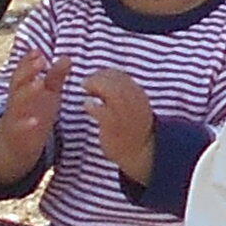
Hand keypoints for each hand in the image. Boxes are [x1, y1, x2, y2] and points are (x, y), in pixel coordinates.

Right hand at [0, 48, 63, 189]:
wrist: (18, 142)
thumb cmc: (35, 111)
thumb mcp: (47, 92)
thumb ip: (55, 76)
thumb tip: (67, 57)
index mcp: (23, 87)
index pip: (23, 70)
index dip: (29, 60)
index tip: (38, 51)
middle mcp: (16, 98)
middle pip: (18, 82)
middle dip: (28, 70)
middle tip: (40, 61)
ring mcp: (15, 115)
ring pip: (18, 102)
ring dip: (27, 92)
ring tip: (39, 83)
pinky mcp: (18, 132)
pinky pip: (21, 127)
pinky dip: (27, 124)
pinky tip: (35, 121)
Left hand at [84, 68, 159, 187]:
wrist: (139, 151)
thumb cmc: (131, 128)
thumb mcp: (132, 106)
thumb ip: (121, 93)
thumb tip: (101, 80)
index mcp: (138, 94)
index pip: (120, 75)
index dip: (104, 73)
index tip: (95, 78)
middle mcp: (133, 100)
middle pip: (114, 80)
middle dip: (97, 77)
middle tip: (86, 83)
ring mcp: (124, 112)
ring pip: (109, 90)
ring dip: (95, 86)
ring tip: (87, 92)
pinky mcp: (113, 125)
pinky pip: (100, 109)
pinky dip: (91, 104)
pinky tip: (88, 105)